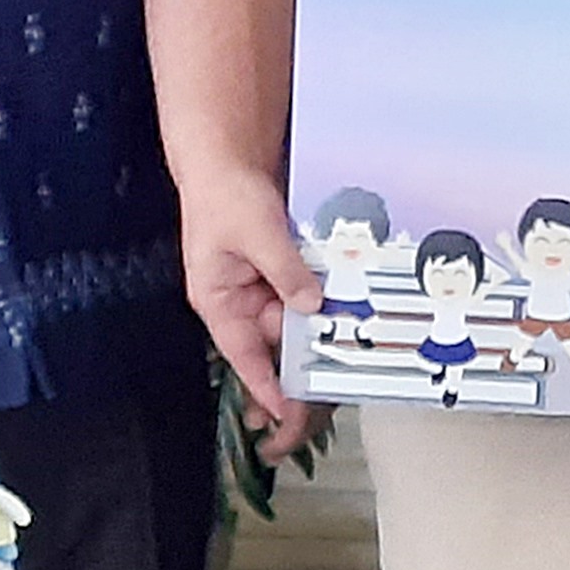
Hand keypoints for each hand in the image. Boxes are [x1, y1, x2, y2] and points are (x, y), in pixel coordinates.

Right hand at [181, 171, 321, 462]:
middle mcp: (239, 300)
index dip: (265, 385)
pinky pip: (303, 291)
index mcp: (219, 301)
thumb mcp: (257, 233)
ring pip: (295, 315)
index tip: (286, 412)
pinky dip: (322, 293)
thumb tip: (311, 304)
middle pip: (277, 337)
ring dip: (320, 317)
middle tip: (341, 366)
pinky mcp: (279, 270)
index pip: (244, 355)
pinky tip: (346, 295)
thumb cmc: (225, 193)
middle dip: (306, 347)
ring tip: (351, 326)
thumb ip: (286, 271)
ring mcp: (260, 286)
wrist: (227, 157)